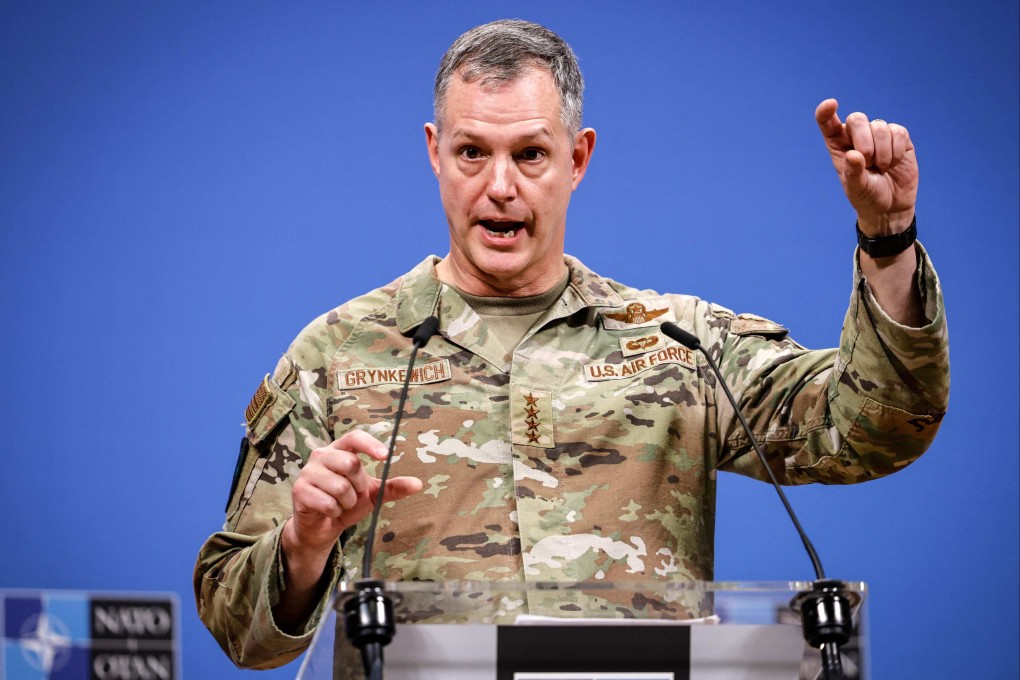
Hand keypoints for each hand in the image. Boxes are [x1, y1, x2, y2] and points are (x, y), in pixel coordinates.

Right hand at [285, 430, 422, 558]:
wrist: (322, 527)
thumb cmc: (346, 503)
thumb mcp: (372, 494)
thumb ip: (393, 487)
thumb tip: (418, 484)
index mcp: (339, 450)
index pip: (354, 437)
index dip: (369, 444)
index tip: (385, 456)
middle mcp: (321, 455)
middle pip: (351, 463)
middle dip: (359, 486)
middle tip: (353, 494)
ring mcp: (308, 472)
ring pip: (341, 486)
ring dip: (348, 502)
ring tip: (341, 504)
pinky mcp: (299, 491)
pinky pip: (328, 503)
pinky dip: (335, 512)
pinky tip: (329, 511)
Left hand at [815, 98, 917, 234]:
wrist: (891, 206)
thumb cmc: (867, 197)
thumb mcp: (856, 189)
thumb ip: (853, 172)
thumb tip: (854, 155)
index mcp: (839, 146)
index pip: (828, 123)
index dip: (826, 111)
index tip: (831, 104)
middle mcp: (857, 137)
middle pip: (857, 119)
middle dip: (863, 140)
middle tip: (868, 162)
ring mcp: (878, 135)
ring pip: (879, 126)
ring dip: (882, 151)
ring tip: (881, 168)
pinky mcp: (899, 138)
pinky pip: (898, 131)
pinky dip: (897, 150)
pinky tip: (894, 163)